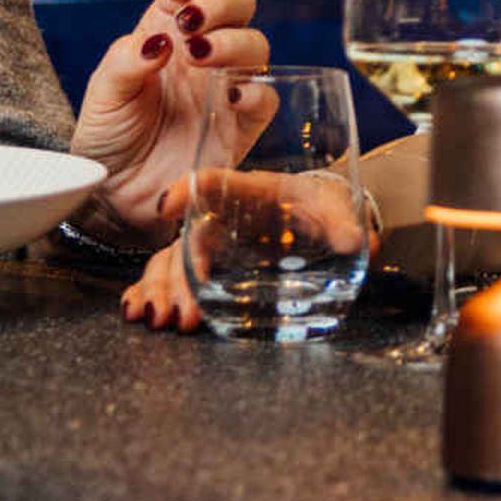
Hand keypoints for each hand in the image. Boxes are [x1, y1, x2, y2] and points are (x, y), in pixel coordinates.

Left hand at [68, 0, 271, 246]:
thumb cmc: (108, 137)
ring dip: (234, 41)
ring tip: (200, 57)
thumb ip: (127, 61)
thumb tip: (160, 40)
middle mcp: (201, 50)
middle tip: (192, 23)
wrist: (116, 198)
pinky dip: (254, 90)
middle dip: (221, 1)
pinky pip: (266, 97)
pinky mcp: (241, 125)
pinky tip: (228, 96)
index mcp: (166, 30)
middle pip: (237, 1)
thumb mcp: (103, 94)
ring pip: (256, 43)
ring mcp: (224, 85)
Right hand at [116, 165, 366, 336]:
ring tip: (162, 318)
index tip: (167, 206)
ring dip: (161, 288)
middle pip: (189, 237)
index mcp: (251, 190)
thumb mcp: (335, 206)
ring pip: (172, 258)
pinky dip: (153, 291)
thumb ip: (344, 222)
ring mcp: (215, 241)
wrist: (319, 216)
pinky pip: (173, 274)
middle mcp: (223, 214)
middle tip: (181, 309)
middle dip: (177, 273)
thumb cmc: (321, 202)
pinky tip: (142, 311)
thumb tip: (359, 241)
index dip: (188, 189)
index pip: (213, 182)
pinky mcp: (213, 263)